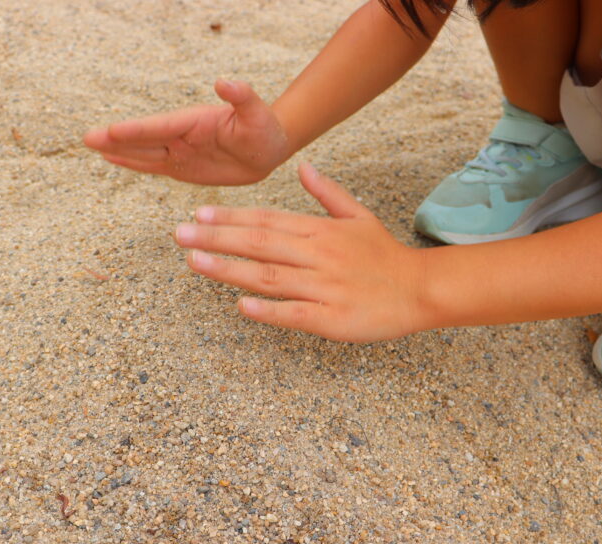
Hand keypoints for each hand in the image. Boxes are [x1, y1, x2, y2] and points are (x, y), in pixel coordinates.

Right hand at [83, 79, 290, 185]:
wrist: (267, 148)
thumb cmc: (264, 129)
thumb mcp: (257, 113)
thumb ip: (242, 96)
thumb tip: (225, 82)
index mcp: (195, 122)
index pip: (162, 127)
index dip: (138, 131)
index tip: (113, 132)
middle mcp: (182, 135)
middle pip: (145, 139)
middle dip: (117, 140)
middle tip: (88, 138)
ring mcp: (179, 151)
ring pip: (144, 152)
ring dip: (119, 151)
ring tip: (92, 145)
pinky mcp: (182, 167)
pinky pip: (153, 165)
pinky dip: (133, 163)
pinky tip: (113, 160)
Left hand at [173, 163, 430, 341]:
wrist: (421, 290)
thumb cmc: (385, 256)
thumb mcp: (359, 216)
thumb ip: (327, 194)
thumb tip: (303, 166)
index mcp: (320, 231)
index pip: (268, 219)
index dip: (231, 216)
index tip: (199, 213)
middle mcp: (318, 255)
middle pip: (260, 243)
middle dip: (217, 237)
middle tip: (179, 234)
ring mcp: (324, 287)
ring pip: (269, 276)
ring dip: (229, 269)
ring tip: (194, 262)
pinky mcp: (332, 318)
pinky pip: (295, 313)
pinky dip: (268, 310)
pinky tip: (241, 306)